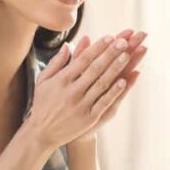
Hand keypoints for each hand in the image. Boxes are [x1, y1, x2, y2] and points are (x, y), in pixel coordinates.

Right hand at [25, 33, 133, 151]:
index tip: (111, 37)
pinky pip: (104, 102)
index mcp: (61, 80)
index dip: (98, 48)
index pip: (83, 60)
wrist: (42, 133)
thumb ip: (56, 62)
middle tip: (124, 41)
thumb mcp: (43, 80)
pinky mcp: (88, 118)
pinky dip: (114, 92)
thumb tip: (68, 44)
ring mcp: (81, 105)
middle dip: (110, 54)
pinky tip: (124, 81)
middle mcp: (72, 91)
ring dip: (116, 69)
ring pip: (102, 84)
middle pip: (95, 69)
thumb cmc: (43, 103)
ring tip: (128, 55)